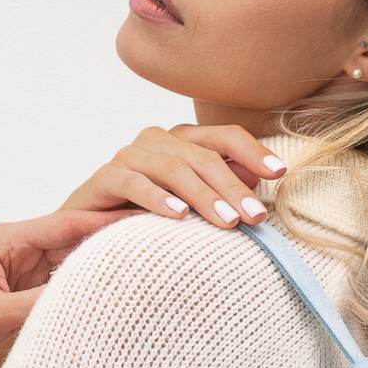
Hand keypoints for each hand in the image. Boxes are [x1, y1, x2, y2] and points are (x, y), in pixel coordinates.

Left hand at [0, 205, 136, 367]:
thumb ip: (38, 307)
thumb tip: (85, 302)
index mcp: (8, 240)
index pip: (69, 225)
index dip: (109, 224)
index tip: (147, 224)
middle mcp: (18, 251)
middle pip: (76, 241)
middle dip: (114, 243)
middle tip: (156, 244)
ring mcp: (21, 274)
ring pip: (72, 266)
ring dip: (101, 269)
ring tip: (143, 268)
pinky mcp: (21, 298)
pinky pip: (61, 290)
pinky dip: (83, 293)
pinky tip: (110, 298)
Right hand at [60, 123, 287, 229]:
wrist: (87, 230)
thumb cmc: (147, 216)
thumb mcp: (192, 203)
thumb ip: (223, 186)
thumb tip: (262, 177)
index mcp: (183, 141)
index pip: (225, 137)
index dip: (254, 152)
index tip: (280, 173)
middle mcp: (158, 140)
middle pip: (204, 156)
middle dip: (234, 187)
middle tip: (256, 216)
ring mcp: (130, 155)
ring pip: (173, 168)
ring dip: (203, 196)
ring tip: (227, 222)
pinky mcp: (105, 177)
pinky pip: (134, 183)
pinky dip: (157, 199)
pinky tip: (178, 216)